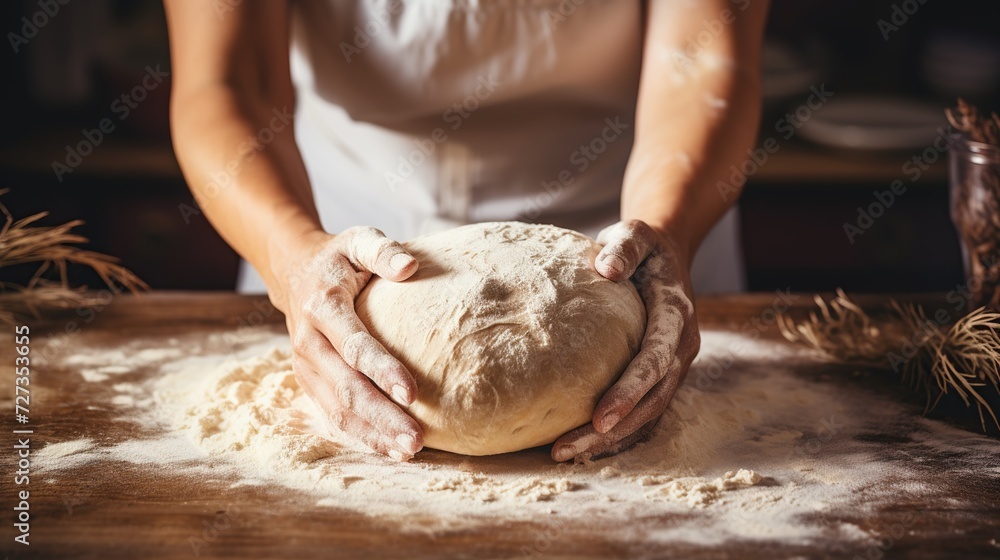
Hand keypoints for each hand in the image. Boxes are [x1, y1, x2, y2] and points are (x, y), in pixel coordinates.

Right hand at [271, 226, 424, 460]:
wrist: (294, 270)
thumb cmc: (339, 257)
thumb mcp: (358, 240)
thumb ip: (382, 250)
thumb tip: (409, 267)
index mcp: (322, 307)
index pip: (355, 345)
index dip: (382, 370)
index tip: (412, 393)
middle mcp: (309, 341)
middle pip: (347, 387)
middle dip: (382, 416)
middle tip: (416, 439)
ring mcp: (306, 365)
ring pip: (338, 408)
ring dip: (373, 433)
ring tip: (408, 451)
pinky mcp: (309, 380)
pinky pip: (333, 413)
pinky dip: (361, 434)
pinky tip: (389, 449)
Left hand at [551, 220, 700, 461]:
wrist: (665, 255)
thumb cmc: (643, 246)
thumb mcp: (635, 234)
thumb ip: (624, 246)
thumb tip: (607, 268)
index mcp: (677, 317)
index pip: (654, 362)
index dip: (629, 392)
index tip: (598, 416)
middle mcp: (681, 349)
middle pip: (651, 401)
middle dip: (612, 430)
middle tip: (566, 449)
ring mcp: (674, 368)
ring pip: (648, 415)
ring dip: (610, 440)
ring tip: (563, 453)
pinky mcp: (661, 377)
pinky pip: (642, 414)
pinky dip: (615, 433)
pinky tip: (579, 444)